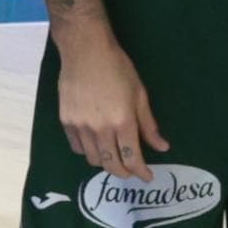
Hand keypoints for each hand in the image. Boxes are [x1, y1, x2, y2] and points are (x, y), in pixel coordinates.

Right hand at [52, 15, 163, 177]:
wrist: (85, 50)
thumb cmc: (117, 68)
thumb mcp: (140, 94)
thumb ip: (149, 125)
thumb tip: (162, 147)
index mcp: (123, 122)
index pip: (132, 158)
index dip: (141, 172)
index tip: (147, 177)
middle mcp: (101, 129)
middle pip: (111, 165)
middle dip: (124, 173)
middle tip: (130, 170)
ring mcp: (80, 126)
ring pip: (93, 159)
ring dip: (105, 162)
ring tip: (112, 156)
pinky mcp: (66, 121)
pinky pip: (77, 147)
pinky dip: (88, 150)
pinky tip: (95, 143)